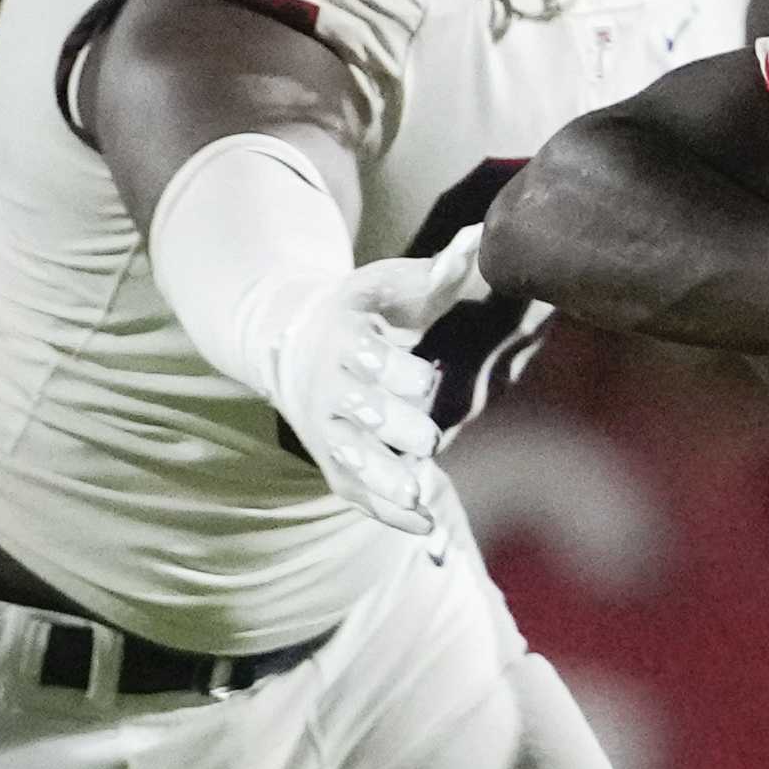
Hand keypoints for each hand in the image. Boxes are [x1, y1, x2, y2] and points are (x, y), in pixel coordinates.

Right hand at [261, 228, 486, 534]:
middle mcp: (330, 392)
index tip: (423, 376)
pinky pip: (358, 494)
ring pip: (355, 462)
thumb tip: (477, 239)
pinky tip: (426, 529)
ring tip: (423, 498)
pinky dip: (389, 513)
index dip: (395, 371)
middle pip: (361, 415)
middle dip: (394, 427)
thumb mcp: (390, 286)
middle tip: (425, 438)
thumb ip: (437, 272)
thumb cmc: (362, 309)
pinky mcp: (334, 462)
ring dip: (388, 481)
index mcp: (344, 341)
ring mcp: (329, 432)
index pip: (366, 361)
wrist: (291, 341)